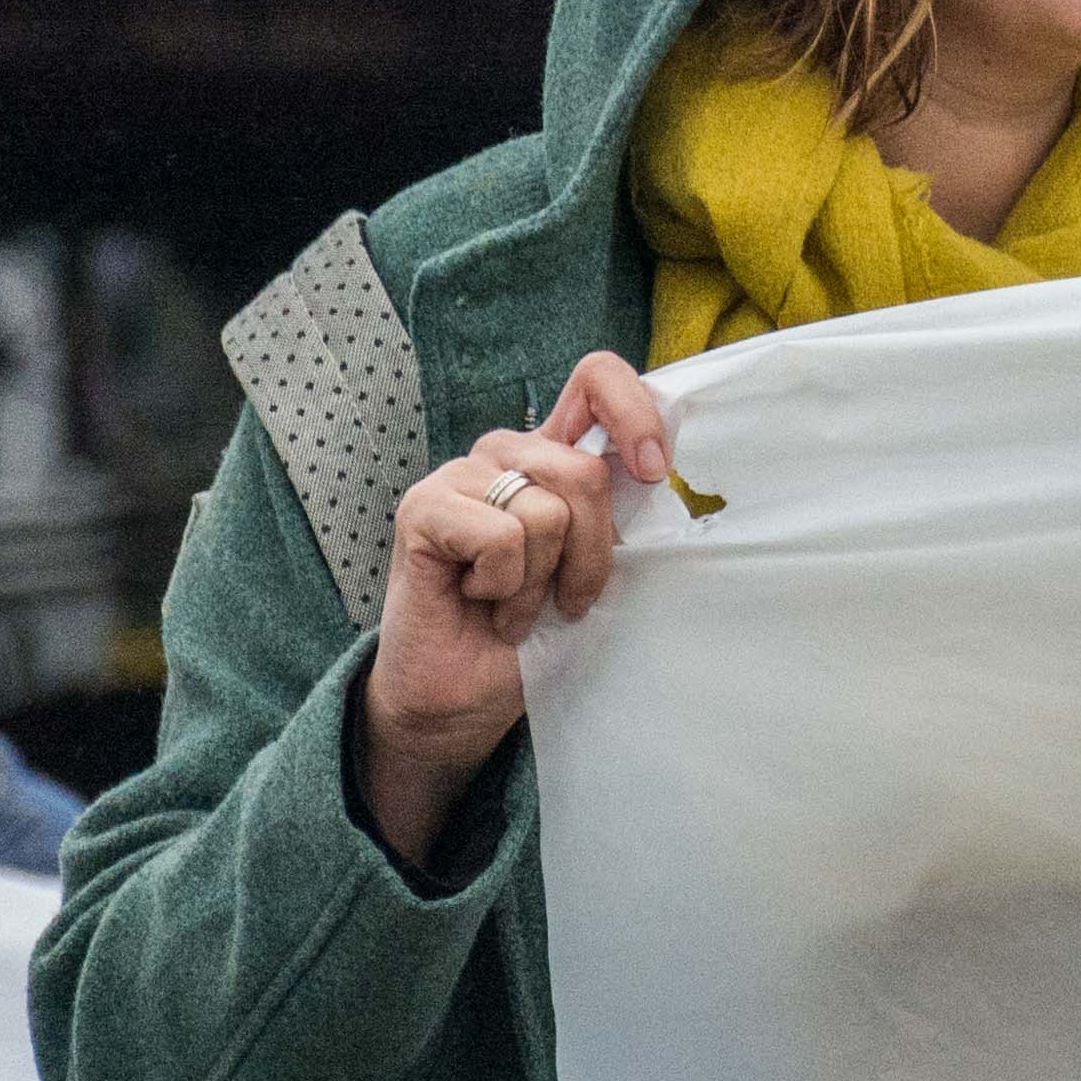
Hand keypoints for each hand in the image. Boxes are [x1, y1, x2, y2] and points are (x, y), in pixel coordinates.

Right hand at [352, 354, 671, 871]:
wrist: (461, 700)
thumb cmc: (529, 638)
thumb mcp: (592, 571)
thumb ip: (616, 516)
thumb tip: (656, 472)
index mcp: (551, 458)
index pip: (595, 380)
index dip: (634, 411)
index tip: (653, 473)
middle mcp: (506, 454)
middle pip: (583, 471)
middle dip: (589, 554)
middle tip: (560, 601)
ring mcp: (460, 476)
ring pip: (546, 510)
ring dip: (539, 583)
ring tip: (510, 605)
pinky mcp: (423, 507)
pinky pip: (501, 536)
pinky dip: (503, 588)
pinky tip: (476, 601)